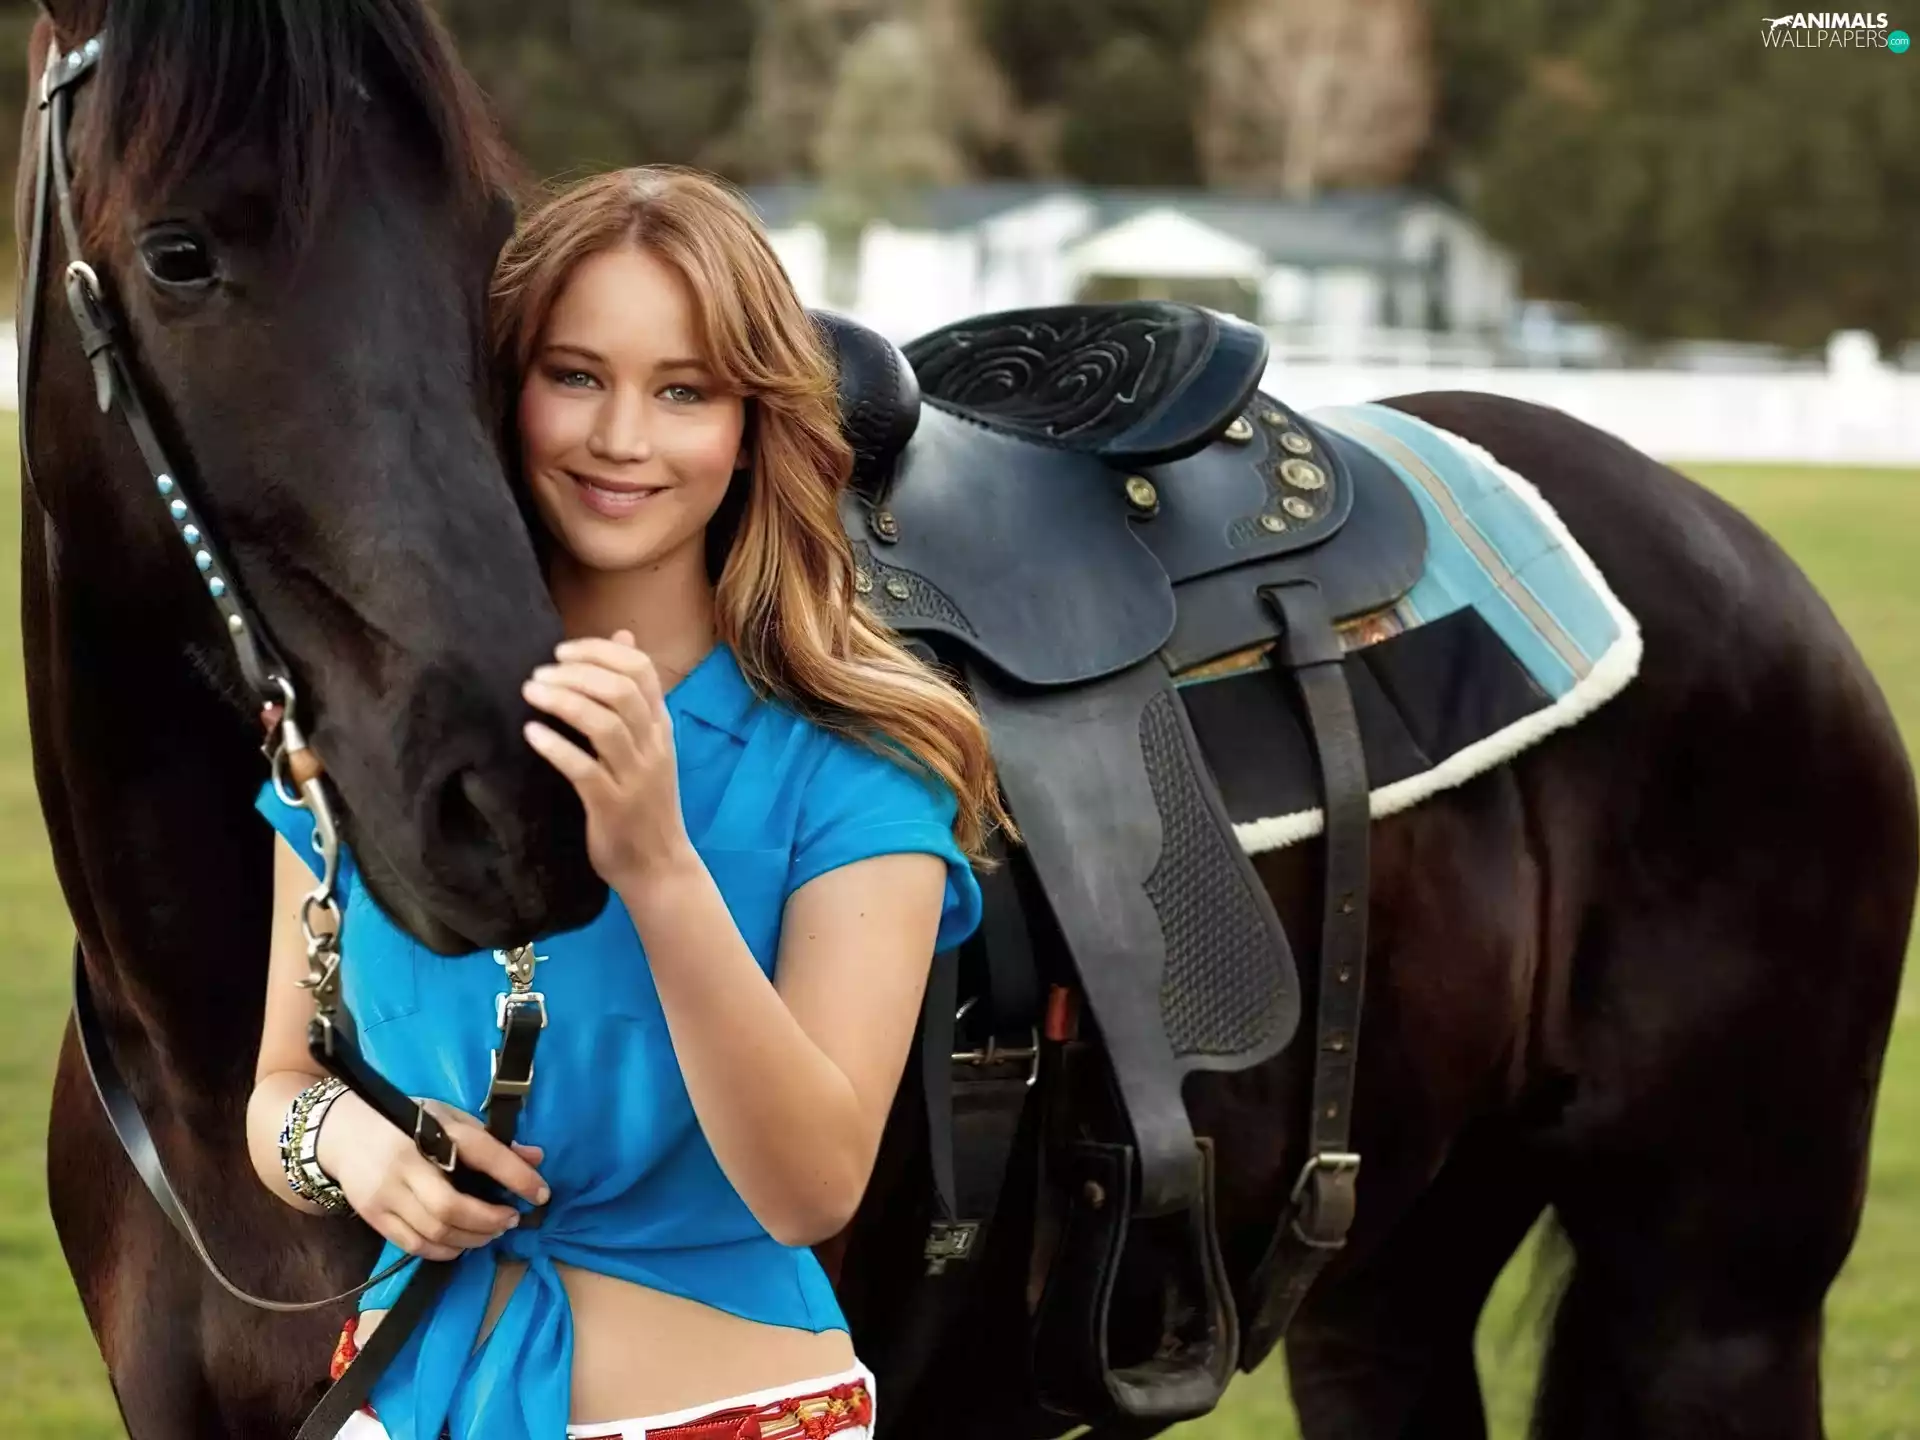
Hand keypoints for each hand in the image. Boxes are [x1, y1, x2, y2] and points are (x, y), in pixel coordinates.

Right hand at [316, 1094, 548, 1261]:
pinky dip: (445, 1251)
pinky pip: (414, 1245)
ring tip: (491, 1233)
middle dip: (489, 1220)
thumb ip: (491, 1140)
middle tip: (511, 1220)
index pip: (483, 1154)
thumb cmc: (405, 1122)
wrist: (342, 1132)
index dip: (517, 1176)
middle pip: (452, 1207)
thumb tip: (536, 1157)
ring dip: (472, 1239)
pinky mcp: (374, 1216)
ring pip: (435, 1231)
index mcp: (433, 1130)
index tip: (541, 1194)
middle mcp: (407, 1163)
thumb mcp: (449, 1118)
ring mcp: (386, 1193)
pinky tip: (461, 1244)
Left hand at [521, 630, 691, 888]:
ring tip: (531, 692)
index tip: (562, 652)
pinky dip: (556, 747)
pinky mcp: (612, 806)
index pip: (641, 670)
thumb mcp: (647, 741)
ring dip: (564, 701)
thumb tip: (624, 635)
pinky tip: (532, 734)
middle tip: (539, 673)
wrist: (659, 867)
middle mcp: (652, 747)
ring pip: (604, 725)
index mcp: (660, 727)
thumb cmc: (644, 801)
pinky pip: (583, 769)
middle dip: (576, 673)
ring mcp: (635, 777)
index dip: (600, 651)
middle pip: (621, 691)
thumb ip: (635, 693)